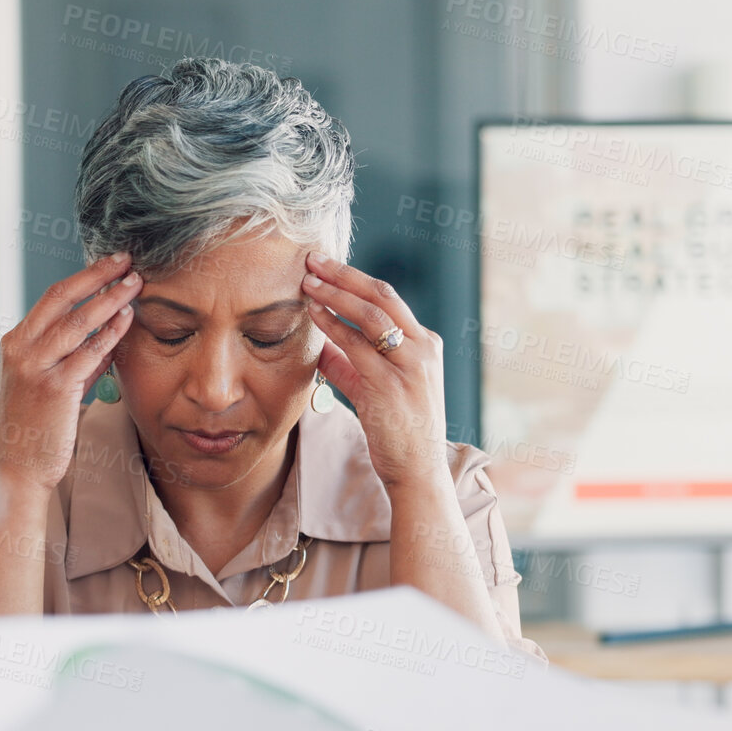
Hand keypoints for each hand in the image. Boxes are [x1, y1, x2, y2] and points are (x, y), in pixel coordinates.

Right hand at [0, 252, 140, 492]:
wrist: (17, 469)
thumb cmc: (34, 429)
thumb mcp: (46, 384)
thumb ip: (74, 358)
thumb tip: (108, 336)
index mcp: (14, 344)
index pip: (52, 298)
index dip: (84, 278)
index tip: (110, 265)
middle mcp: (20, 350)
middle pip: (63, 298)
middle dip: (98, 275)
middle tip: (127, 261)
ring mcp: (35, 368)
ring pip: (78, 321)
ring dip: (110, 299)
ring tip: (135, 284)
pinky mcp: (55, 388)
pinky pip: (88, 353)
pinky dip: (110, 333)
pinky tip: (128, 320)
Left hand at [301, 252, 445, 487]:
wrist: (417, 472)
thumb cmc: (396, 432)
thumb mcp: (371, 391)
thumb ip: (348, 366)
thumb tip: (319, 347)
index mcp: (424, 344)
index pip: (388, 299)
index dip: (353, 279)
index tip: (325, 266)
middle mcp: (422, 349)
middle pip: (382, 296)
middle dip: (344, 274)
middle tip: (313, 259)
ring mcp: (410, 366)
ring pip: (371, 315)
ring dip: (336, 294)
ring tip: (307, 281)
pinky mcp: (392, 386)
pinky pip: (358, 347)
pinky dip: (333, 327)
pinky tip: (313, 314)